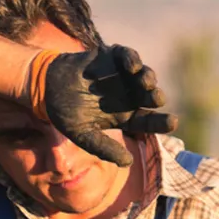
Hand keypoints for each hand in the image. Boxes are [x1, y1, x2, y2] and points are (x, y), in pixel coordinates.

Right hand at [31, 45, 177, 166]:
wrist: (45, 88)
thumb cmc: (64, 113)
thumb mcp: (82, 135)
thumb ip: (103, 148)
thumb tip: (128, 162)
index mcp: (124, 117)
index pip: (148, 121)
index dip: (162, 122)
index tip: (173, 122)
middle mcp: (127, 97)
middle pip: (150, 97)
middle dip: (155, 97)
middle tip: (156, 98)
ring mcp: (121, 77)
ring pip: (143, 75)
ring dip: (148, 77)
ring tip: (145, 82)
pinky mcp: (111, 58)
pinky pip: (127, 55)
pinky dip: (132, 58)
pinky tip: (132, 66)